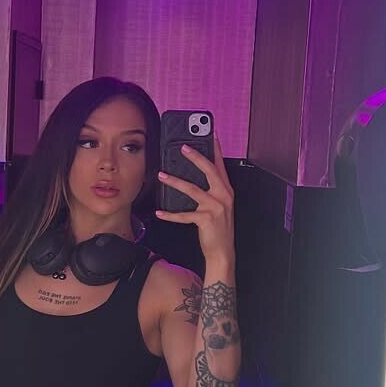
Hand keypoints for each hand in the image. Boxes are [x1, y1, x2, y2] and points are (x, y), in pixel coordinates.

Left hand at [156, 134, 235, 264]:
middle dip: (195, 157)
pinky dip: (170, 214)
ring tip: (162, 175)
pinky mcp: (206, 219)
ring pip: (192, 190)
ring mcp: (215, 207)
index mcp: (226, 190)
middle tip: (183, 147)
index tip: (211, 134)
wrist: (222, 252)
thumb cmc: (218, 229)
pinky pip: (183, 214)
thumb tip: (193, 177)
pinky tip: (159, 211)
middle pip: (209, 170)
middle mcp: (223, 196)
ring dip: (174, 181)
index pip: (220, 165)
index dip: (215, 149)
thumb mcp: (218, 206)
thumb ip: (210, 191)